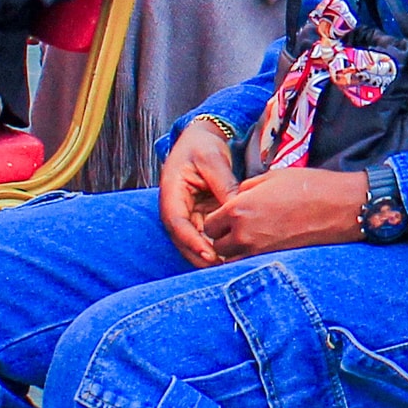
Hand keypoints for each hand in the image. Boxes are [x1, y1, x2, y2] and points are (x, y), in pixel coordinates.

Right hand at [159, 119, 241, 263]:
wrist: (201, 140)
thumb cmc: (203, 147)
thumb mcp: (214, 160)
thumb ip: (224, 184)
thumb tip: (237, 210)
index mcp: (171, 193)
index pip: (177, 223)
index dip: (192, 241)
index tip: (209, 253)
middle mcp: (175, 209)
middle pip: (183, 240)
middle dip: (201, 256)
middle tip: (224, 267)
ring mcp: (187, 215)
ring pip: (195, 242)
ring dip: (209, 256)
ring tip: (231, 265)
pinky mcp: (199, 218)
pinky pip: (206, 236)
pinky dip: (217, 247)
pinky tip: (234, 255)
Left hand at [198, 164, 367, 258]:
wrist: (340, 207)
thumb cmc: (308, 186)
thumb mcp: (271, 177)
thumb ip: (246, 189)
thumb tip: (238, 198)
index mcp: (239, 209)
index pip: (209, 225)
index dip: (216, 221)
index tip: (227, 217)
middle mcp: (244, 234)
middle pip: (217, 247)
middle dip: (223, 238)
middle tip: (237, 229)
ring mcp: (259, 252)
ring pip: (232, 261)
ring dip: (236, 252)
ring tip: (251, 240)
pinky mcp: (275, 262)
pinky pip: (251, 266)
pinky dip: (252, 260)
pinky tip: (264, 247)